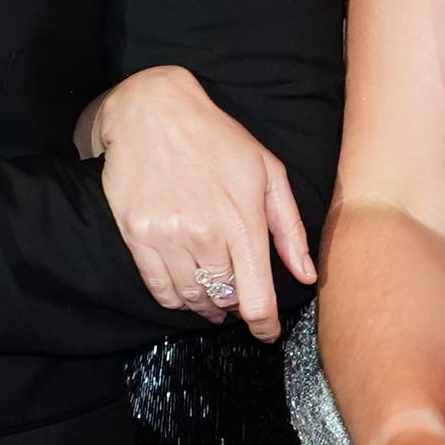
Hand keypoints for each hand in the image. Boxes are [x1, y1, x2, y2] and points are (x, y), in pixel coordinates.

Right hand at [85, 65, 312, 341]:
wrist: (154, 111)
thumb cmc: (218, 139)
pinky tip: (185, 291)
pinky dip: (174, 299)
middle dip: (234, 308)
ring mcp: (168, 237)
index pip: (257, 299)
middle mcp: (206, 235)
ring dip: (205, 306)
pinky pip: (158, 288)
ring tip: (212, 301)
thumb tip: (307, 275)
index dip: (264, 326)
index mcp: (244, 221)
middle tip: (237, 301)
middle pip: (224, 301)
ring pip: (190, 298)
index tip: (267, 333)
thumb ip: (290, 229)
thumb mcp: (268, 172)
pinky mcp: (137, 235)